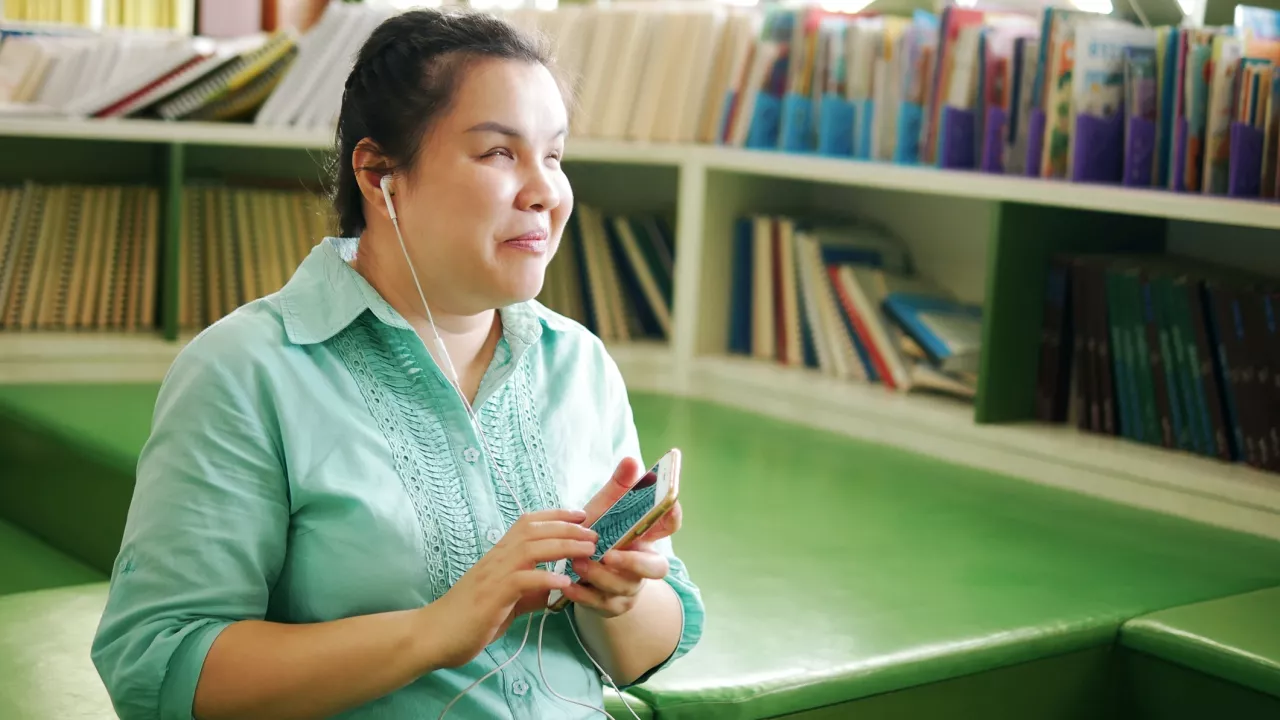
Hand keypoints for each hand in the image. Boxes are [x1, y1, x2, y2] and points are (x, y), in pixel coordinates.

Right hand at [427, 508, 597, 667]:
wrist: (434, 635)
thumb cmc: (468, 618)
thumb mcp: (505, 602)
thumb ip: (527, 594)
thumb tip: (551, 592)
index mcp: (498, 555)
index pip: (527, 523)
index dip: (555, 515)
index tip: (581, 515)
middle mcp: (496, 558)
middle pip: (533, 531)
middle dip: (567, 528)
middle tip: (594, 533)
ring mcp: (492, 575)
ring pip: (530, 549)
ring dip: (562, 547)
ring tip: (587, 551)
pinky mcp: (491, 596)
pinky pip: (520, 580)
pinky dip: (544, 579)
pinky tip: (563, 583)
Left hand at [563, 457, 683, 617]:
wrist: (578, 572)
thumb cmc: (597, 535)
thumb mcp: (605, 510)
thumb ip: (618, 487)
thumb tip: (630, 460)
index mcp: (647, 537)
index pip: (669, 525)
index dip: (673, 515)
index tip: (669, 504)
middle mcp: (643, 564)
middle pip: (657, 568)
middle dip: (635, 564)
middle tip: (610, 555)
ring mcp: (629, 587)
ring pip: (624, 587)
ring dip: (600, 576)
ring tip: (577, 563)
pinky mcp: (610, 606)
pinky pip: (601, 604)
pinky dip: (584, 595)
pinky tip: (569, 585)